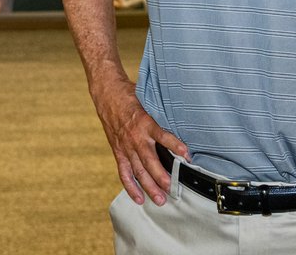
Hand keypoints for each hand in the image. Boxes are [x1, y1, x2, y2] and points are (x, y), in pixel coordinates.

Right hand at [92, 79, 187, 206]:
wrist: (108, 95)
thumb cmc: (132, 96)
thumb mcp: (149, 99)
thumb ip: (162, 112)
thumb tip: (183, 116)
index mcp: (145, 122)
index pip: (163, 136)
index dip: (175, 146)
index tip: (187, 155)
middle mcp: (135, 137)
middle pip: (149, 161)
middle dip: (161, 176)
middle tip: (171, 188)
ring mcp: (126, 147)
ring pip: (138, 171)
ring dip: (149, 187)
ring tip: (160, 199)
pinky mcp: (119, 152)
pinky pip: (124, 172)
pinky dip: (131, 187)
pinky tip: (139, 199)